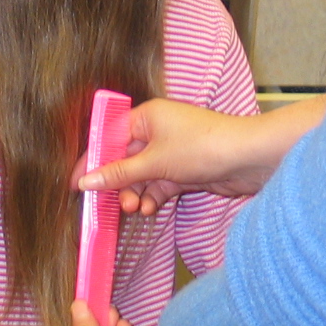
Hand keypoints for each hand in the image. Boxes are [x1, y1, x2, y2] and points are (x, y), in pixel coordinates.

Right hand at [77, 95, 325, 214]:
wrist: (248, 159)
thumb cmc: (200, 148)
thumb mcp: (154, 162)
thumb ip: (119, 173)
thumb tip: (85, 182)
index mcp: (146, 116)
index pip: (109, 138)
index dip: (93, 161)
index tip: (77, 184)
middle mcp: (156, 131)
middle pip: (125, 160)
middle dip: (118, 183)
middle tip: (114, 205)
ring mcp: (170, 152)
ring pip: (141, 176)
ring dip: (135, 193)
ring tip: (135, 208)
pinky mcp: (183, 171)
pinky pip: (158, 185)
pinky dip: (151, 197)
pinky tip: (148, 209)